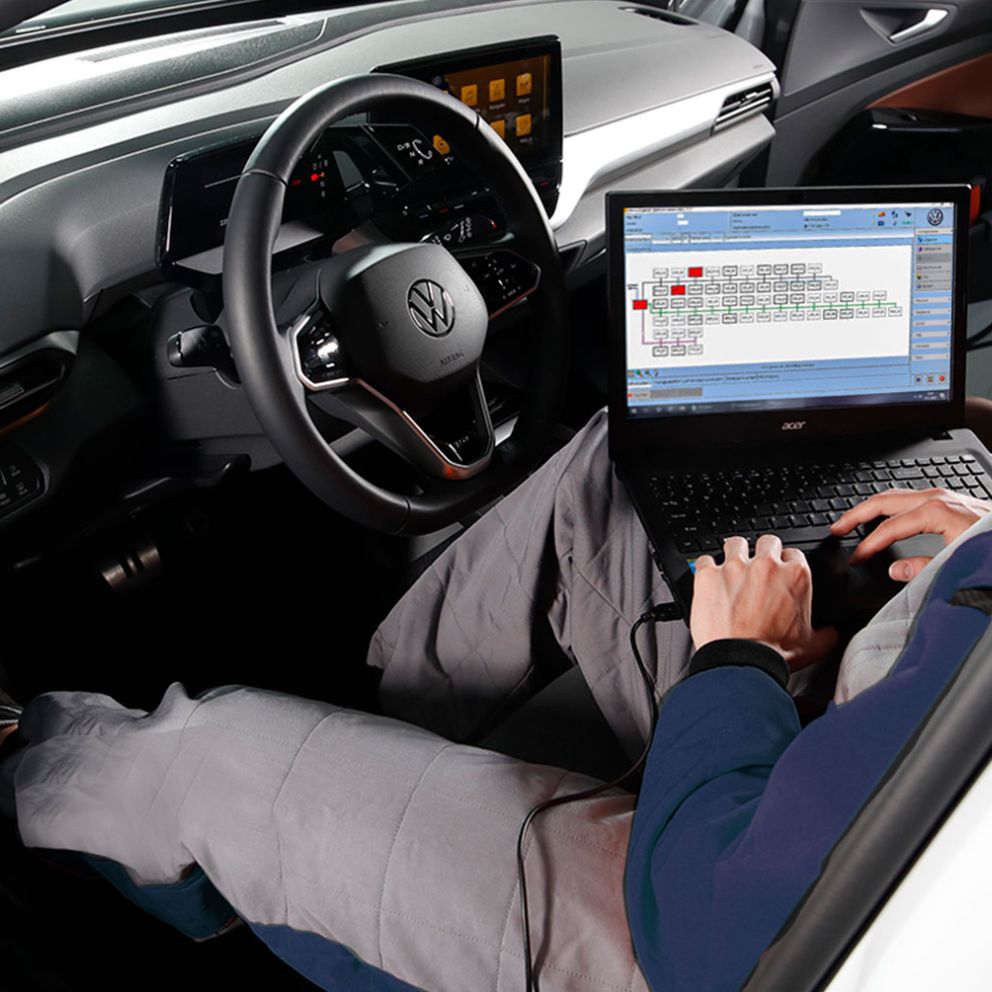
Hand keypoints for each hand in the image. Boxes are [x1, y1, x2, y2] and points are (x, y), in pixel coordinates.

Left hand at [691, 534, 837, 670]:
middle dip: (763, 552)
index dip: (786, 563)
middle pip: (767, 541)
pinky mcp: (708, 575)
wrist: (741, 663)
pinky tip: (709, 579)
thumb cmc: (773, 655)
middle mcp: (766, 566)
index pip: (794, 554)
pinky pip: (705, 560)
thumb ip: (826, 633)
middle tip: (757, 568)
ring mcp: (735, 567)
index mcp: (795, 576)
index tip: (780, 573)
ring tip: (732, 568)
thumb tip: (832, 633)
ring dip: (734, 553)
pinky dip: (706, 569)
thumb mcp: (812, 646)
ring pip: (735, 543)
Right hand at [831, 487, 991, 581]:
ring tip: (856, 520)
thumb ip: (924, 568)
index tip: (856, 559)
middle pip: (886, 500)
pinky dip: (894, 506)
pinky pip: (914, 497)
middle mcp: (940, 498)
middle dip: (858, 514)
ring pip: (899, 495)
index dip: (868, 545)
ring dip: (874, 507)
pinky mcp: (956, 501)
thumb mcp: (960, 565)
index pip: (889, 528)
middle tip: (837, 528)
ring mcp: (949, 496)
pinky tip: (891, 516)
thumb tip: (896, 570)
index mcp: (937, 512)